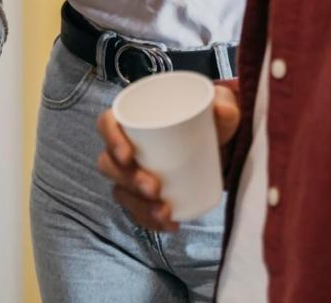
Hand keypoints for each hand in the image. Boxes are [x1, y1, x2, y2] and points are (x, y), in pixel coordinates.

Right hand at [96, 83, 240, 231]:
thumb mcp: (219, 105)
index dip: (111, 140)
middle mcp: (126, 145)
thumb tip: (222, 111)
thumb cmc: (209, 119)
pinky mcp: (144, 194)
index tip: (128, 155)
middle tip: (154, 188)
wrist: (220, 147)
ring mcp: (133, 172)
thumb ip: (224, 105)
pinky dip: (150, 221)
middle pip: (109, 164)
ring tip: (164, 212)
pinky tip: (168, 225)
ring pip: (120, 190)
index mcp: (133, 118)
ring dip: (138, 205)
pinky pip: (136, 210)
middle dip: (127, 180)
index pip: (106, 124)